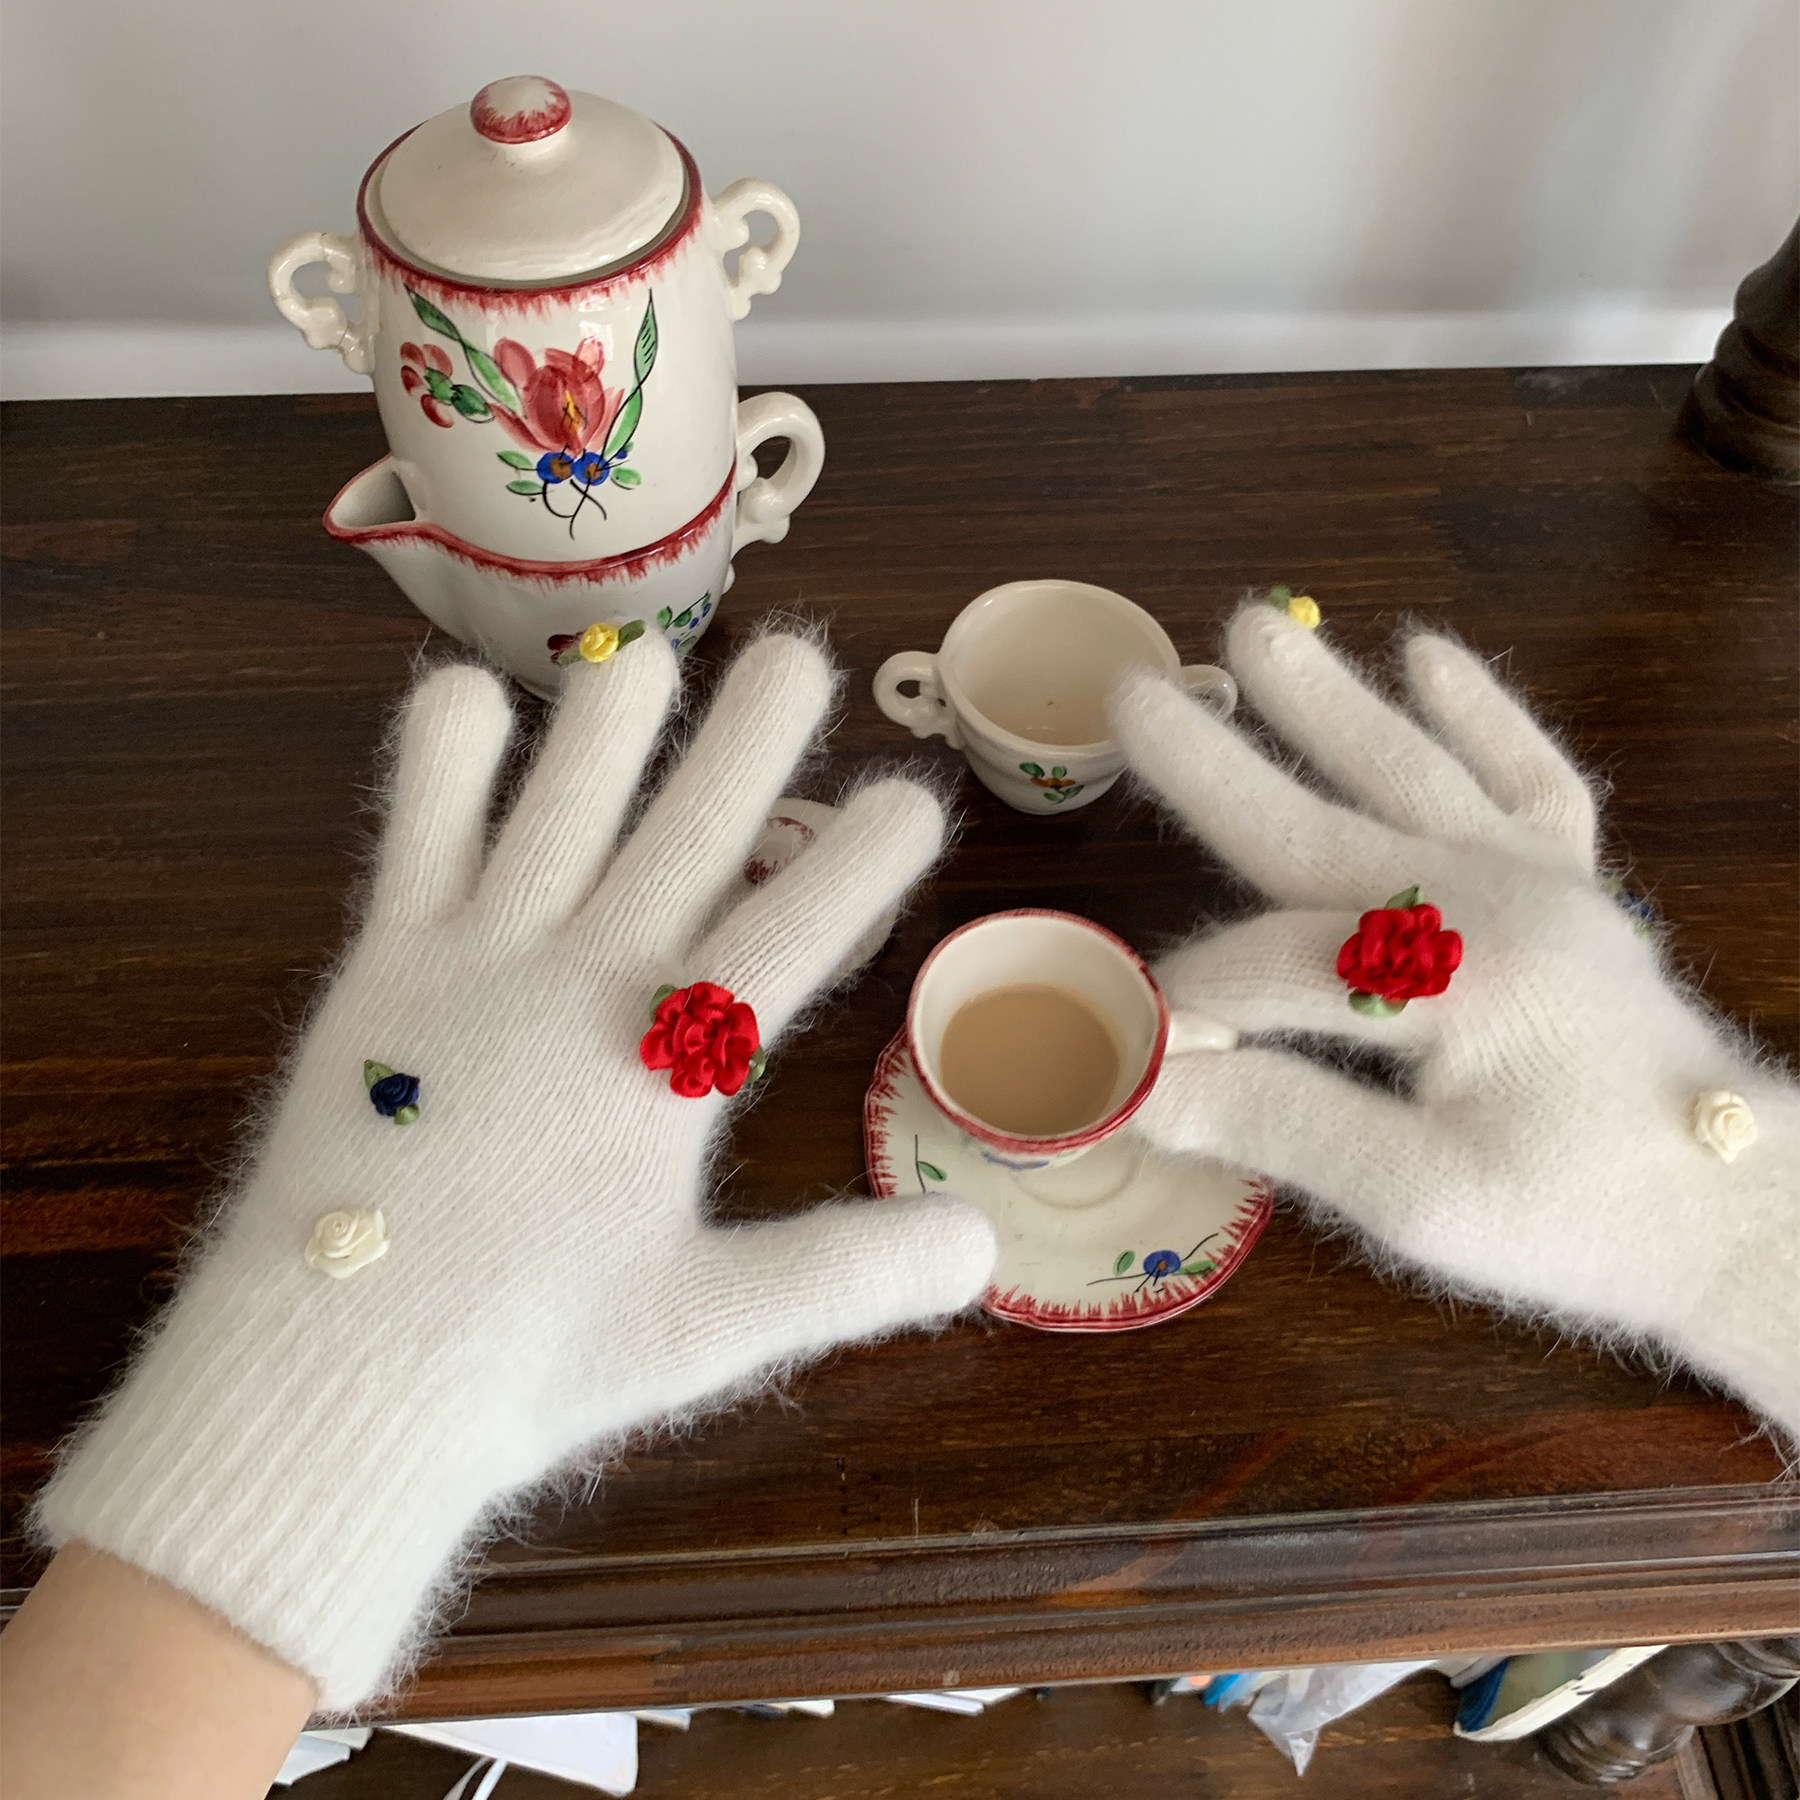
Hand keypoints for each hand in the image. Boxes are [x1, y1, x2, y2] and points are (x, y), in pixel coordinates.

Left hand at [37, 631, 996, 1708]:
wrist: (326, 1385)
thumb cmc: (523, 1362)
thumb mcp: (710, 1329)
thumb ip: (848, 1273)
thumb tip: (983, 1247)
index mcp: (664, 1073)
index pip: (791, 941)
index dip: (860, 864)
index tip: (914, 796)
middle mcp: (576, 991)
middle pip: (683, 840)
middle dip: (749, 745)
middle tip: (801, 656)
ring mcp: (473, 969)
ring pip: (557, 812)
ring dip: (607, 727)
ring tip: (645, 650)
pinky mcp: (381, 973)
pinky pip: (415, 841)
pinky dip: (440, 764)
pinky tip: (462, 694)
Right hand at [1111, 604, 1796, 1444]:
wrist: (1738, 1210)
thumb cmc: (1585, 1220)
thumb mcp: (1419, 1199)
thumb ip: (1276, 1119)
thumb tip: (1138, 1084)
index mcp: (1454, 977)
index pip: (1273, 969)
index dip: (1187, 1001)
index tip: (1121, 1036)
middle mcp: (1491, 899)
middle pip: (1319, 826)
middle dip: (1214, 765)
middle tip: (1131, 692)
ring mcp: (1541, 879)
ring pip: (1413, 770)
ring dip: (1327, 701)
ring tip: (1251, 626)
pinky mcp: (1576, 882)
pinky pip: (1530, 777)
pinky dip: (1483, 712)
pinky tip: (1429, 652)